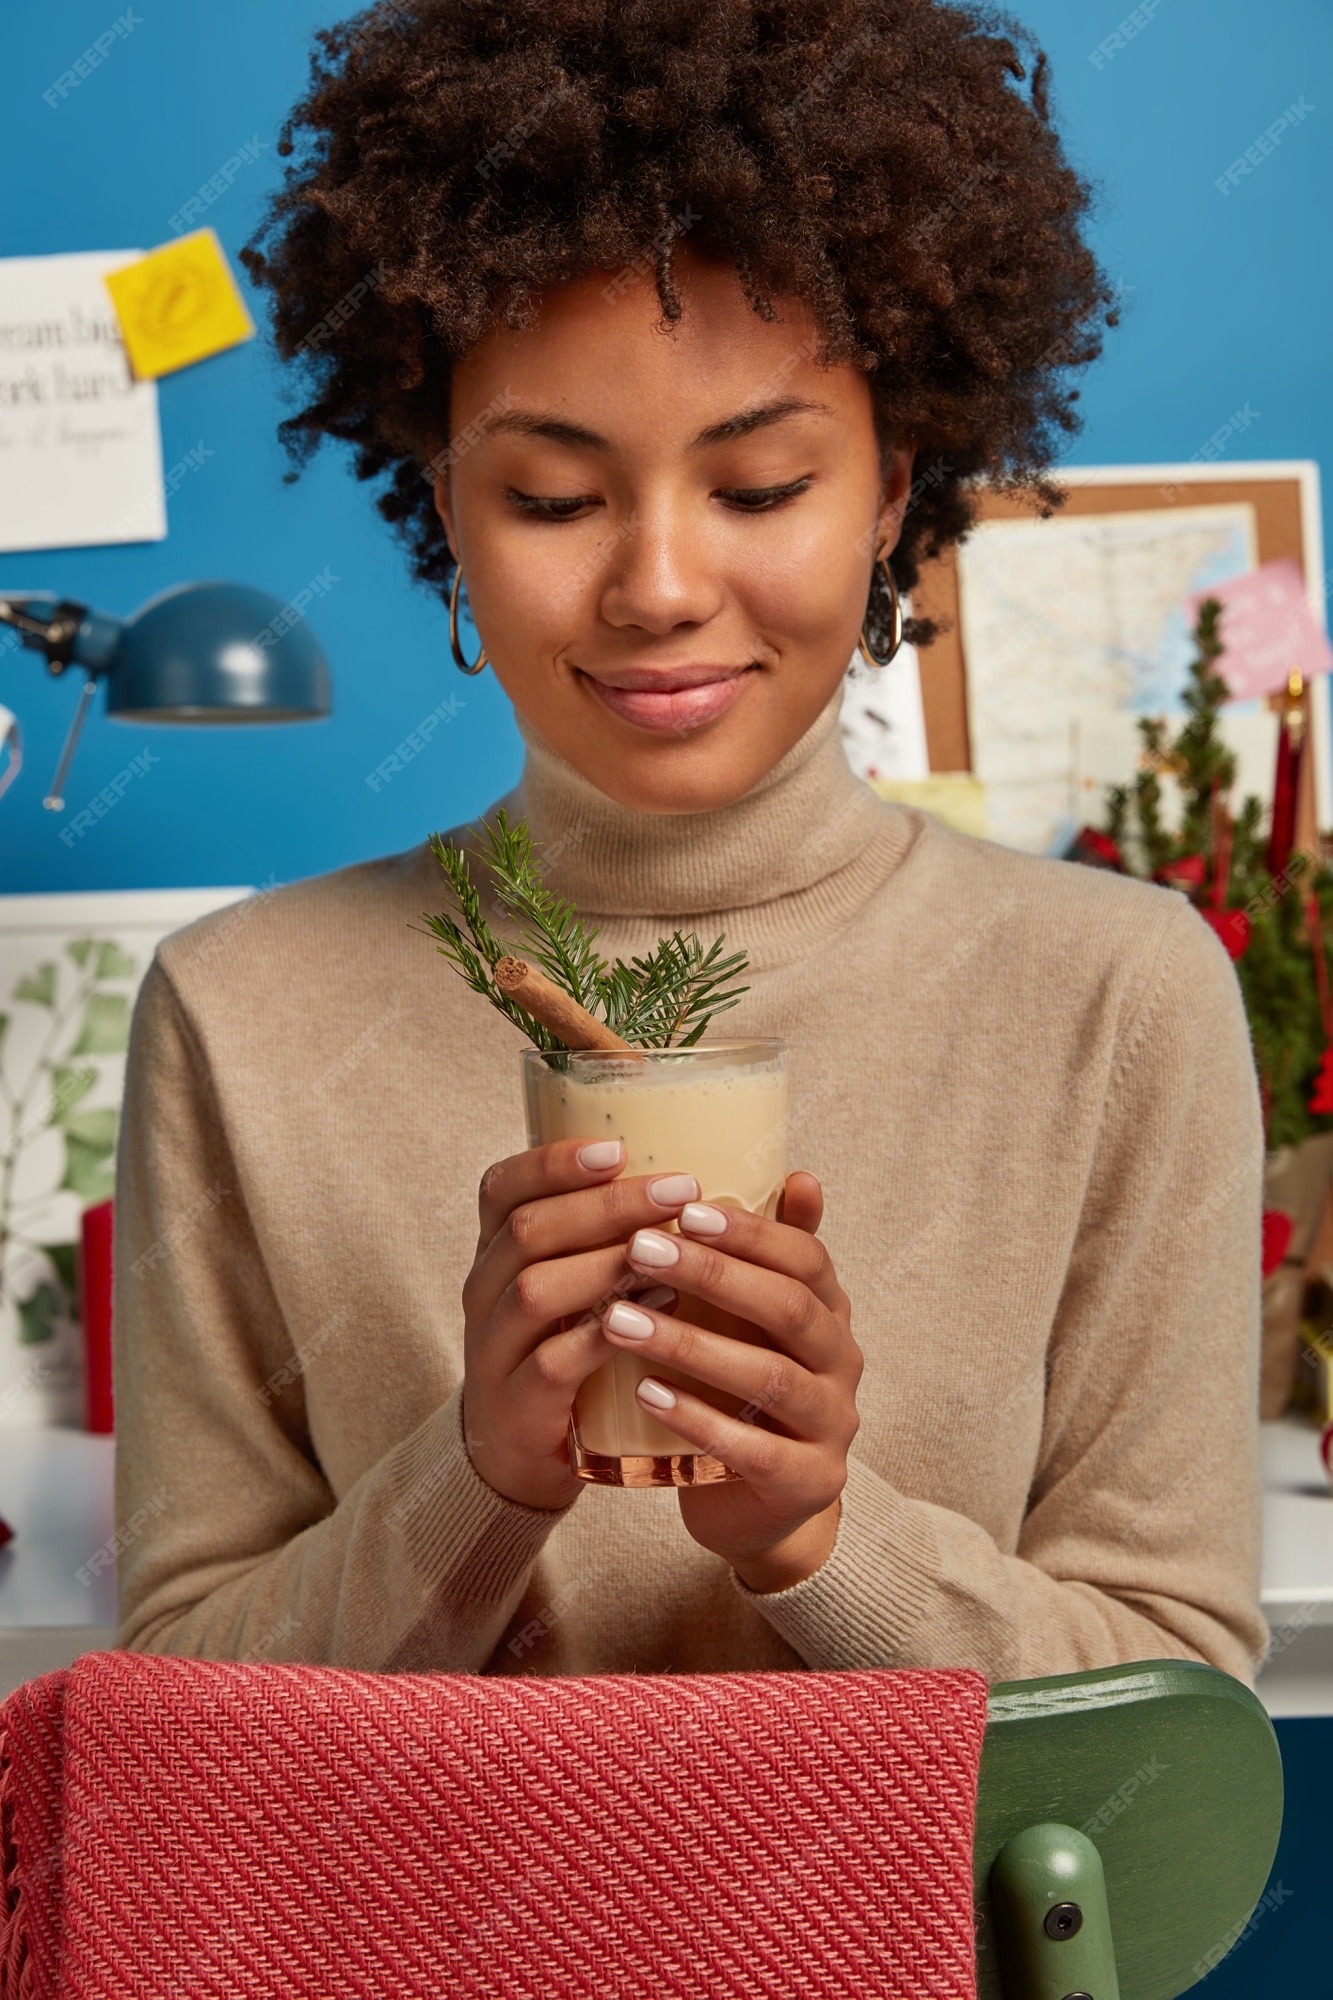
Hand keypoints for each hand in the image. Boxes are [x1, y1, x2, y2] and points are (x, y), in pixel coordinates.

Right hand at [460, 1137, 696, 1509]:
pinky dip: (603, 1335)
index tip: (618, 1146)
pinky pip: (552, 1363)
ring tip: (670, 1247)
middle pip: (529, 1230)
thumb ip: (611, 1234)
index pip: (504, 1188)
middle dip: (605, 1205)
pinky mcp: (517, 1405)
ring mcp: (494, 1350)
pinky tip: (655, 1313)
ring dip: (605, 1263)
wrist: (520, 1454)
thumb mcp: (574, 1284)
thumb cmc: (565, 1348)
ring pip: (535, 1290)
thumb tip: (694, 1174)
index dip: (555, 1162)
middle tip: (678, 1189)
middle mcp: (484, 1292)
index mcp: (497, 1252)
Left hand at [601, 1173, 860, 1590]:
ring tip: (620, 1321)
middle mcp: (842, 1363)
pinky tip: (644, 1393)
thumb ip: (766, 1256)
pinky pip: (754, 1448)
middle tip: (640, 1250)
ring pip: (769, 1376)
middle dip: (713, 1276)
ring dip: (691, 1345)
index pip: (805, 1258)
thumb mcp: (752, 1322)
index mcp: (830, 1313)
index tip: (684, 1208)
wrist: (756, 1505)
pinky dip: (698, 1418)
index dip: (749, 1232)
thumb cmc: (741, 1394)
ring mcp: (831, 1425)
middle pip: (788, 1309)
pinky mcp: (807, 1482)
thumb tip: (797, 1173)